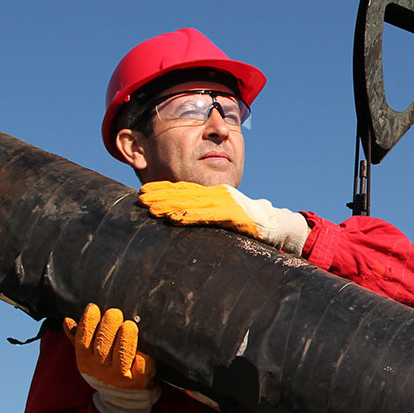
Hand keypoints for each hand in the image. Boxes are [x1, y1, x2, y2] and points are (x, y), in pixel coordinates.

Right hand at [64, 305, 158, 412]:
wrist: (124, 401)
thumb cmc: (106, 370)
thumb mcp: (89, 358)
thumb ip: (78, 338)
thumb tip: (67, 320)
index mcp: (85, 361)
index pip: (83, 339)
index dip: (88, 322)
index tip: (93, 307)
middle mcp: (100, 370)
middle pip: (103, 344)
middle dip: (109, 325)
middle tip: (115, 312)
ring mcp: (120, 377)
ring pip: (122, 354)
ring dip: (126, 337)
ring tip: (129, 324)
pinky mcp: (139, 381)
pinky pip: (142, 365)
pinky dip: (143, 355)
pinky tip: (145, 344)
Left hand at [139, 181, 260, 237]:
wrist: (272, 224)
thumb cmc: (247, 222)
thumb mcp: (224, 213)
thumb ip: (206, 211)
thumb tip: (183, 217)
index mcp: (214, 192)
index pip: (184, 188)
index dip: (163, 188)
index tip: (144, 190)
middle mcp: (216, 193)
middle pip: (183, 193)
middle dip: (160, 196)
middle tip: (141, 199)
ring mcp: (224, 202)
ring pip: (190, 202)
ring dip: (169, 205)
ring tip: (151, 208)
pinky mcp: (231, 214)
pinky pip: (205, 214)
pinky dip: (188, 216)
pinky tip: (174, 218)